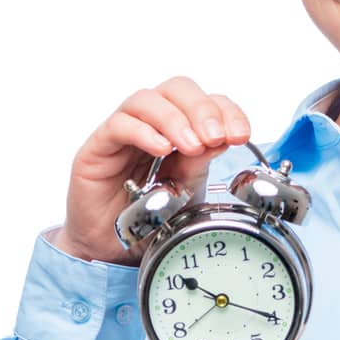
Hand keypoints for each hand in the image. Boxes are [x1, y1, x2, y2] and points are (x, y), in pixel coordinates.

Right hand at [54, 76, 252, 265]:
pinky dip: (144, 132)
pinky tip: (161, 149)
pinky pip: (119, 125)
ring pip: (147, 100)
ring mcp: (123, 133)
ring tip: (192, 147)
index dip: (226, 111)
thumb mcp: (186, 192)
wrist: (113, 250)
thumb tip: (224, 137)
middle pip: (177, 89)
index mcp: (179, 131)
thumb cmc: (148, 220)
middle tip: (215, 137)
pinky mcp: (99, 147)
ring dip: (175, 120)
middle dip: (202, 110)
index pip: (205, 102)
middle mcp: (151, 124)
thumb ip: (200, 163)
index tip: (240, 134)